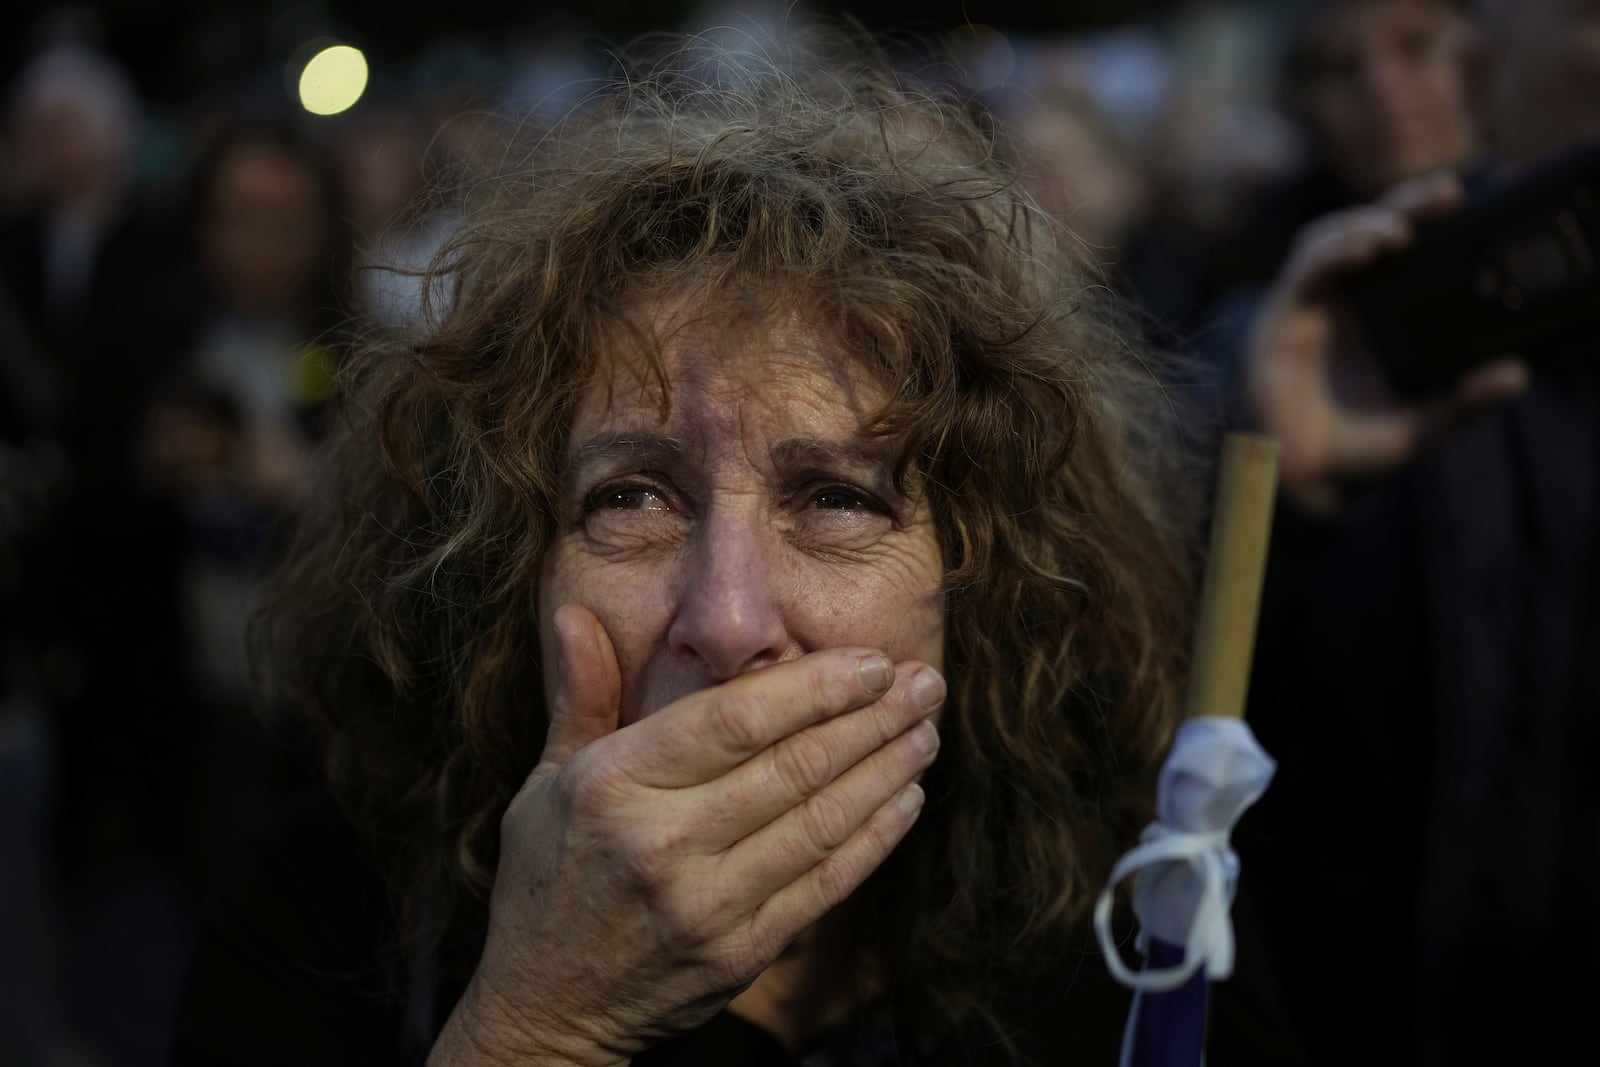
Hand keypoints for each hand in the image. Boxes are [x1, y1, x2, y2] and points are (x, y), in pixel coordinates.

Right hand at [429, 605, 943, 1066]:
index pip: (736, 717)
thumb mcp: (545, 781)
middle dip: (872, 718)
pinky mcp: (740, 953)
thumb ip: (581, 695)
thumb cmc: (547, 879)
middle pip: (793, 764)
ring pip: (821, 821)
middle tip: (924, 684)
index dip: (816, 685)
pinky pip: (825, 885)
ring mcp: (705, 904)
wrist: (544, 1009)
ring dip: (886, 771)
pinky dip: (874, 838)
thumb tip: (575, 612)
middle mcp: (661, 841)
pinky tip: (906, 800)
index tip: (871, 661)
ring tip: (925, 733)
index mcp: (614, 784)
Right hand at [1244, 171, 1528, 509]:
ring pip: (1331, 238)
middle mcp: (1346, 300)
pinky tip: (1363, 250)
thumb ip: (1464, 402)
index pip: (1407, 250)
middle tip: (1447, 194)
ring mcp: (1312, 304)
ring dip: (1363, 224)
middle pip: (1371, 228)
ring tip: (1396, 232)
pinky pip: (1305, 270)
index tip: (1466, 201)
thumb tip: (1516, 376)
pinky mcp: (1281, 314)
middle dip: (1407, 203)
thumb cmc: (1355, 447)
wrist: (1302, 479)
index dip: (1431, 220)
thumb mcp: (1420, 426)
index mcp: (1381, 313)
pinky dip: (1331, 253)